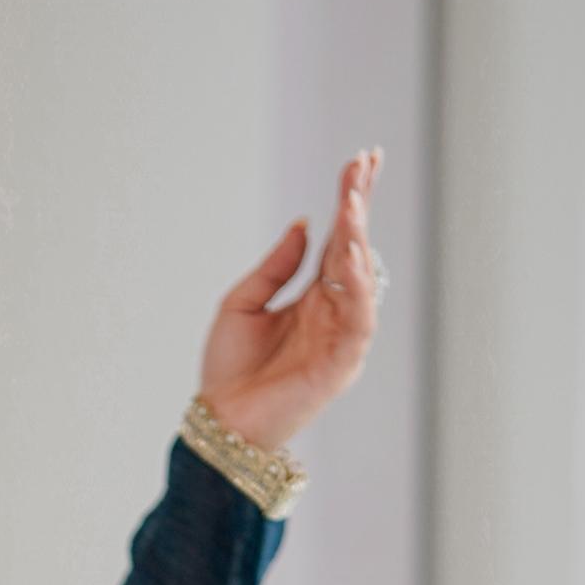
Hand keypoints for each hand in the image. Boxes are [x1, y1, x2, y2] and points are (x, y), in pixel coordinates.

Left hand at [197, 146, 383, 452]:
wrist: (222, 422)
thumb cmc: (229, 371)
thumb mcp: (242, 303)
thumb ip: (275, 267)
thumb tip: (304, 224)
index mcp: (312, 297)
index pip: (339, 240)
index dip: (352, 201)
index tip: (362, 161)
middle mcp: (333, 311)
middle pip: (355, 249)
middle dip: (360, 206)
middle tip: (363, 165)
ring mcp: (341, 336)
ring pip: (361, 279)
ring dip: (359, 239)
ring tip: (352, 203)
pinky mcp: (342, 363)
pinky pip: (359, 319)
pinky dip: (358, 287)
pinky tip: (352, 257)